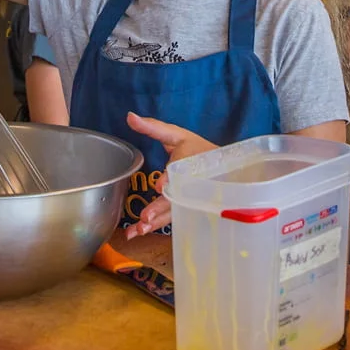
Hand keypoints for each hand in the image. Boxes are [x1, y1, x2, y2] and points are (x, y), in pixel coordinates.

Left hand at [124, 113, 218, 238]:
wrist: (220, 164)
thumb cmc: (195, 148)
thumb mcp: (175, 135)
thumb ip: (152, 128)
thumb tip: (129, 116)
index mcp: (189, 164)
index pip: (179, 173)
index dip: (169, 180)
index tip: (159, 186)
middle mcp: (191, 185)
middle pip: (175, 198)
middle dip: (160, 208)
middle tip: (145, 217)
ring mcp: (189, 199)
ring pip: (172, 213)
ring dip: (156, 222)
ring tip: (139, 229)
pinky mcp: (184, 208)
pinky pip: (171, 219)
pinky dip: (155, 226)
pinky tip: (138, 233)